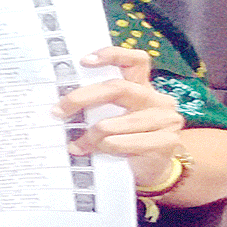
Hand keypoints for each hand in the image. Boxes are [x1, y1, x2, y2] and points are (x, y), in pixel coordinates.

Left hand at [50, 46, 183, 187]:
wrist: (152, 171)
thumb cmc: (126, 139)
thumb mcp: (112, 117)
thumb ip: (98, 106)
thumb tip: (62, 105)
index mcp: (143, 87)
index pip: (135, 60)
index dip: (112, 55)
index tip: (84, 61)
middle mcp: (156, 99)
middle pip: (118, 88)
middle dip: (83, 98)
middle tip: (59, 110)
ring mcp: (165, 119)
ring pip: (116, 122)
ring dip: (91, 135)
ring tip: (77, 144)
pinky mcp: (167, 141)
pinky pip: (126, 142)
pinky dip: (107, 147)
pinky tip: (98, 152)